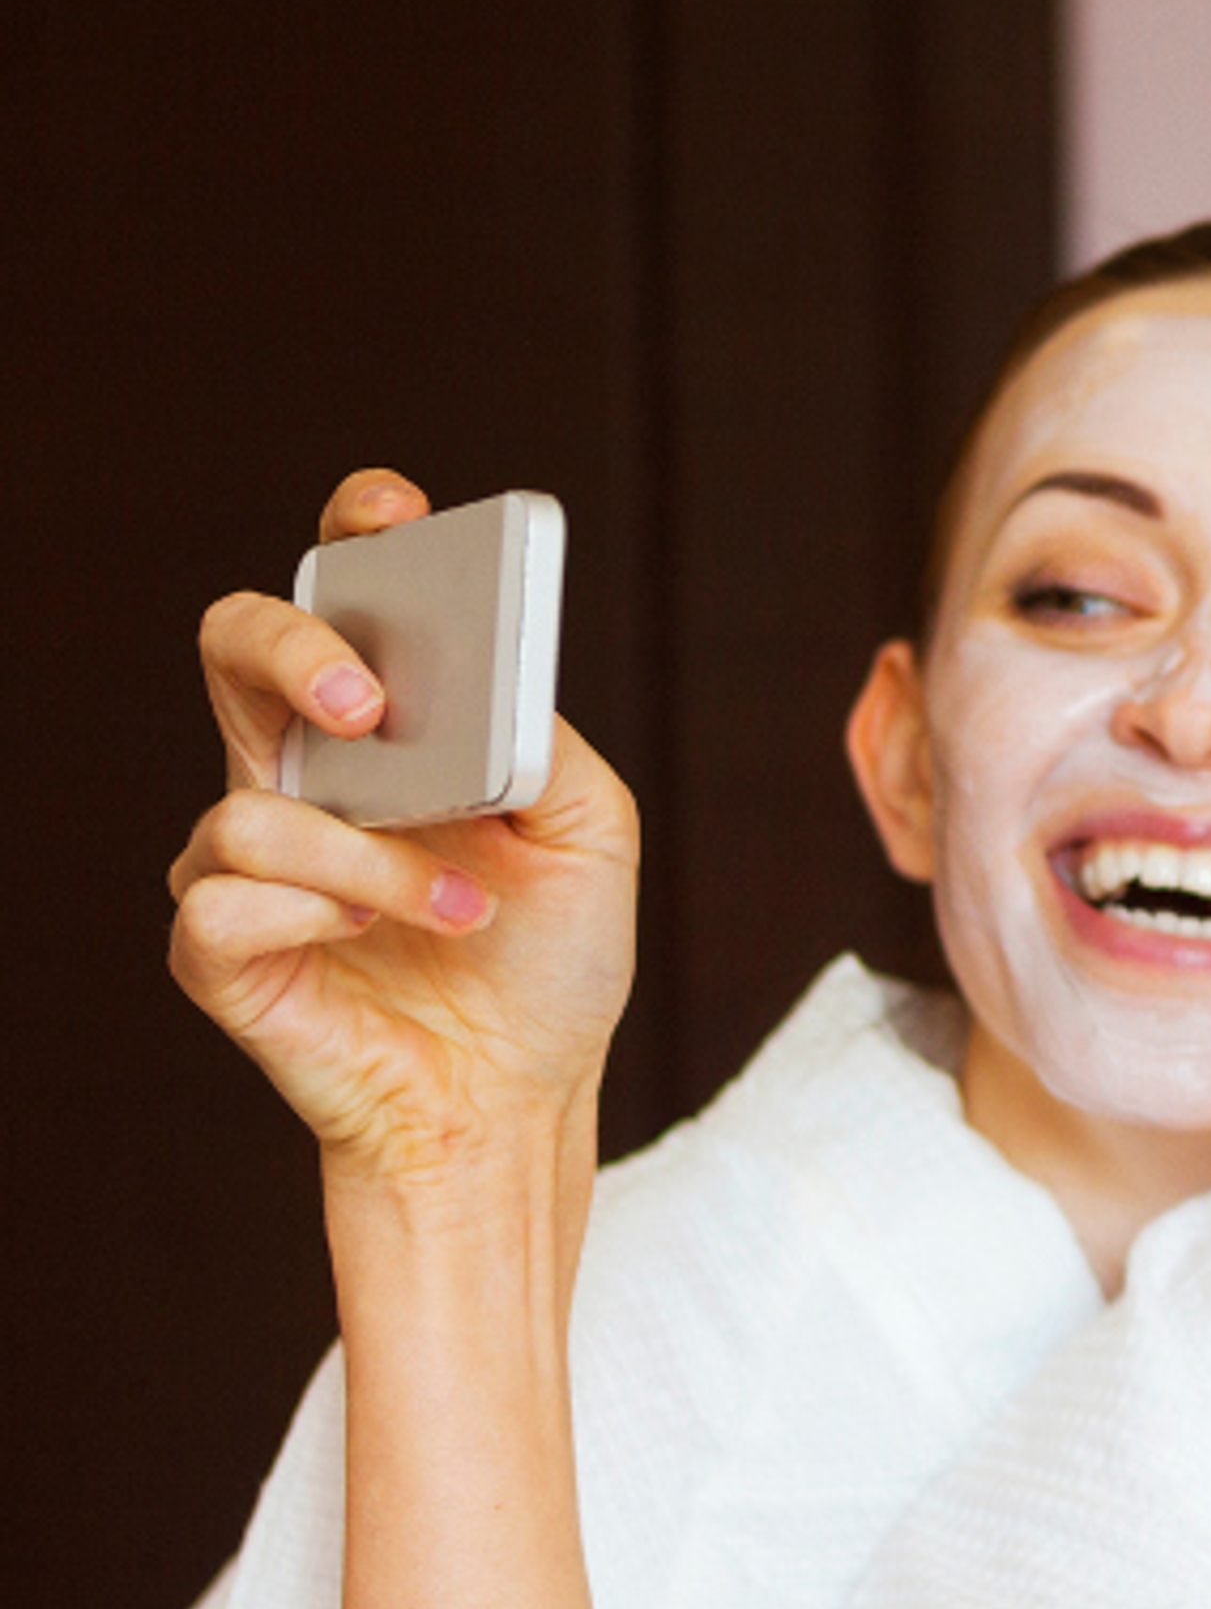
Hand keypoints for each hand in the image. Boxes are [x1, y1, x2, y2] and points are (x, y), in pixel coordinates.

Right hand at [167, 469, 640, 1187]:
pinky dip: (321, 915)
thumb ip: (542, 747)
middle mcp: (305, 775)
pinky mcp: (222, 948)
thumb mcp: (591, 837)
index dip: (355, 533)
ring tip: (459, 907)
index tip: (394, 509)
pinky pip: (228, 899)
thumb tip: (487, 690)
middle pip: (236, 644)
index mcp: (390, 733)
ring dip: (373, 860)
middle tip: (369, 705)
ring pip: (250, 804)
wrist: (519, 1099)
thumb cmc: (547, 968)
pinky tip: (376, 941)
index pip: (344, 597)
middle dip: (293, 650)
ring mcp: (251, 859)